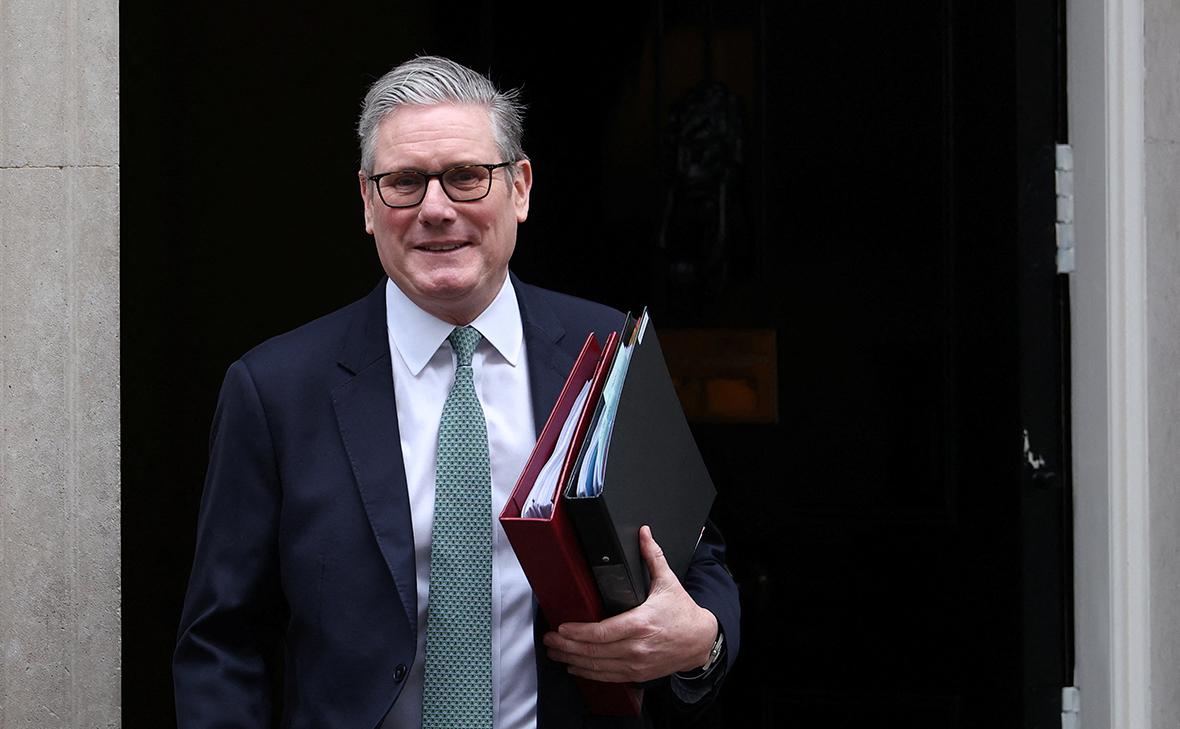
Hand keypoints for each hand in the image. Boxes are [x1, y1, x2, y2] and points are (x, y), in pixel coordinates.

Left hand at [542, 525, 718, 682]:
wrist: (700, 640)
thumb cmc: (683, 613)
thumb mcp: (668, 582)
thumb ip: (653, 556)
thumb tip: (644, 533)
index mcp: (641, 623)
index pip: (602, 632)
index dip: (578, 632)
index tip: (561, 627)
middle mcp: (637, 647)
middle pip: (594, 651)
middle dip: (567, 646)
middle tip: (549, 639)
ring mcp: (636, 663)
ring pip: (597, 666)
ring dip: (572, 660)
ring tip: (555, 652)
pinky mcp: (638, 674)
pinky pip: (608, 676)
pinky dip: (588, 673)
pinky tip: (575, 667)